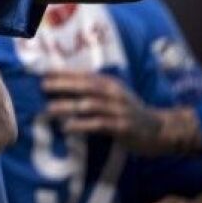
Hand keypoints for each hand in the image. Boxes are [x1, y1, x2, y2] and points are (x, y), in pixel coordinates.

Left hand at [43, 71, 161, 153]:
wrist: (158, 130)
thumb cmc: (128, 111)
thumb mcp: (113, 95)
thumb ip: (93, 89)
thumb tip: (61, 85)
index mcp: (110, 83)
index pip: (84, 75)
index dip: (64, 72)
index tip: (44, 72)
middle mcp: (114, 93)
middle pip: (85, 87)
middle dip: (63, 85)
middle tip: (43, 86)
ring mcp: (119, 110)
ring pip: (89, 105)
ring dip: (67, 106)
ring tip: (48, 108)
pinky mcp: (122, 127)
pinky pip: (98, 125)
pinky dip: (80, 125)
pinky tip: (66, 127)